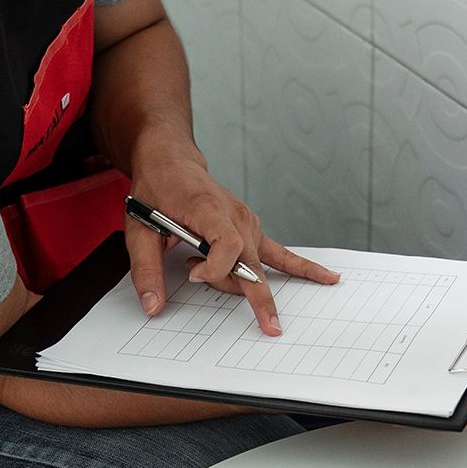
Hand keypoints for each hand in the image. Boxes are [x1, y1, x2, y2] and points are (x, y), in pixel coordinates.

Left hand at [124, 146, 338, 335]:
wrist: (172, 162)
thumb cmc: (158, 189)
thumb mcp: (138, 228)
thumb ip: (146, 269)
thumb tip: (154, 305)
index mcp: (210, 210)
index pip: (229, 246)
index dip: (215, 269)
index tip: (192, 272)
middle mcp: (236, 216)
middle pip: (248, 264)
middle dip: (238, 288)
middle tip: (227, 298)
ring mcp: (249, 223)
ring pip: (256, 268)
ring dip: (234, 278)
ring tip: (194, 259)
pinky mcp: (253, 230)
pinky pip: (281, 254)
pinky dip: (304, 268)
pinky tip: (328, 278)